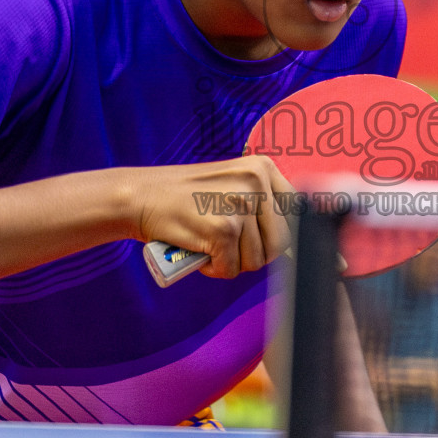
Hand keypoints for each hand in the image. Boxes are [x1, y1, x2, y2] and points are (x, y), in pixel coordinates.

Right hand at [125, 157, 292, 278]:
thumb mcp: (231, 185)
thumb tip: (298, 244)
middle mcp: (256, 181)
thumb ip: (260, 204)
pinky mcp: (223, 229)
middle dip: (254, 254)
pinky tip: (198, 251)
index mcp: (263, 167)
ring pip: (255, 261)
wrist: (140, 196)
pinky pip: (231, 269)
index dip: (280, 235)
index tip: (265, 243)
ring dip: (230, 262)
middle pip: (280, 243)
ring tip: (208, 244)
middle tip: (227, 246)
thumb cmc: (185, 197)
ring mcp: (240, 204)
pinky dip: (213, 269)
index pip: (296, 213)